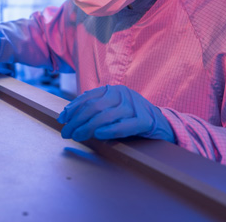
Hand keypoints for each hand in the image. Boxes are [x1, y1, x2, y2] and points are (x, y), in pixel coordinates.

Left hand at [57, 85, 174, 142]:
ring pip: (105, 116)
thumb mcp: (113, 108)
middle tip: (66, 132)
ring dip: (87, 128)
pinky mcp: (144, 121)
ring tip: (77, 136)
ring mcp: (135, 106)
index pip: (88, 97)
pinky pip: (123, 126)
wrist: (162, 123)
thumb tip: (68, 115)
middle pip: (94, 107)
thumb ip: (95, 108)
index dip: (73, 108)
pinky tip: (97, 135)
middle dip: (76, 121)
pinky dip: (109, 130)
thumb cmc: (131, 117)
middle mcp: (123, 94)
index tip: (62, 119)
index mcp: (114, 90)